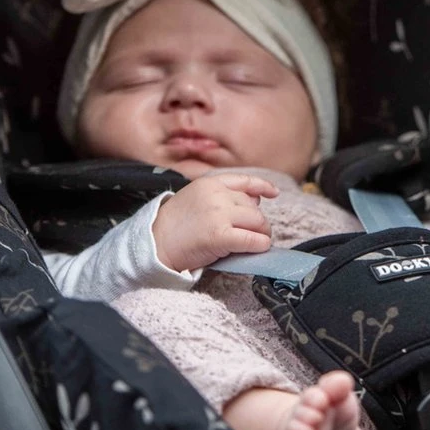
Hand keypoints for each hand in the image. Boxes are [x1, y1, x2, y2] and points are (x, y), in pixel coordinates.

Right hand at [152, 173, 278, 271]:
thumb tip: (256, 198)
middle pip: (254, 207)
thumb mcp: (195, 198)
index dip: (262, 186)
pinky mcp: (220, 236)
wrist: (154, 244)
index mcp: (210, 183)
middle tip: (253, 234)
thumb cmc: (174, 226)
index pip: (244, 180)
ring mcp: (219, 214)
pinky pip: (253, 239)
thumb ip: (223, 196)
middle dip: (257, 222)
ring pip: (258, 221)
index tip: (274, 193)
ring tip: (253, 243)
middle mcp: (216, 195)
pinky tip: (257, 249)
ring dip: (261, 234)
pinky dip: (260, 245)